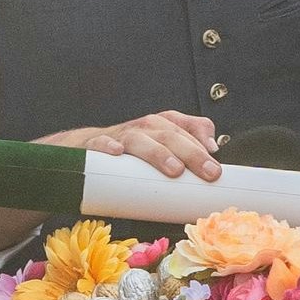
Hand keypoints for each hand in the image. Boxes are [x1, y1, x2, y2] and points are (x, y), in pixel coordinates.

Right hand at [42, 112, 221, 179]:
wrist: (83, 151)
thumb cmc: (129, 157)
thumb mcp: (158, 155)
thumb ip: (184, 158)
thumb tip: (212, 166)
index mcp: (160, 126)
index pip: (184, 126)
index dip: (201, 140)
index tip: (216, 160)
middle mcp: (142, 127)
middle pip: (169, 134)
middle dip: (192, 153)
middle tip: (209, 173)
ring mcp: (118, 136)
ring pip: (139, 138)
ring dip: (158, 152)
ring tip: (174, 168)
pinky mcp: (93, 146)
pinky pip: (99, 143)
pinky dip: (108, 146)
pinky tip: (117, 153)